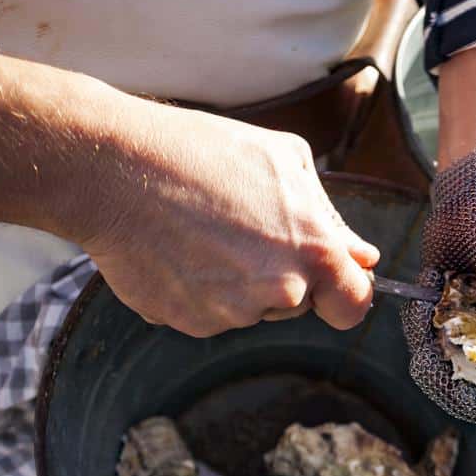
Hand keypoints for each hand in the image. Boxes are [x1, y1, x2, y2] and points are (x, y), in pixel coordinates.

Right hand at [76, 102, 376, 336]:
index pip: (355, 305)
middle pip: (299, 303)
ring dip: (239, 280)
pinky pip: (208, 311)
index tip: (335, 282)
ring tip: (204, 229)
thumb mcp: (285, 162)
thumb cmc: (202, 152)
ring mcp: (231, 314)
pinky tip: (178, 246)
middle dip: (285, 275)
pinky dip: (198, 288)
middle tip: (245, 228)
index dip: (347, 293)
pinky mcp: (187, 323)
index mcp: (313, 252)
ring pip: (252, 308)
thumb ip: (331, 220)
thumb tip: (363, 256)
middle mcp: (279, 293)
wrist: (113, 169)